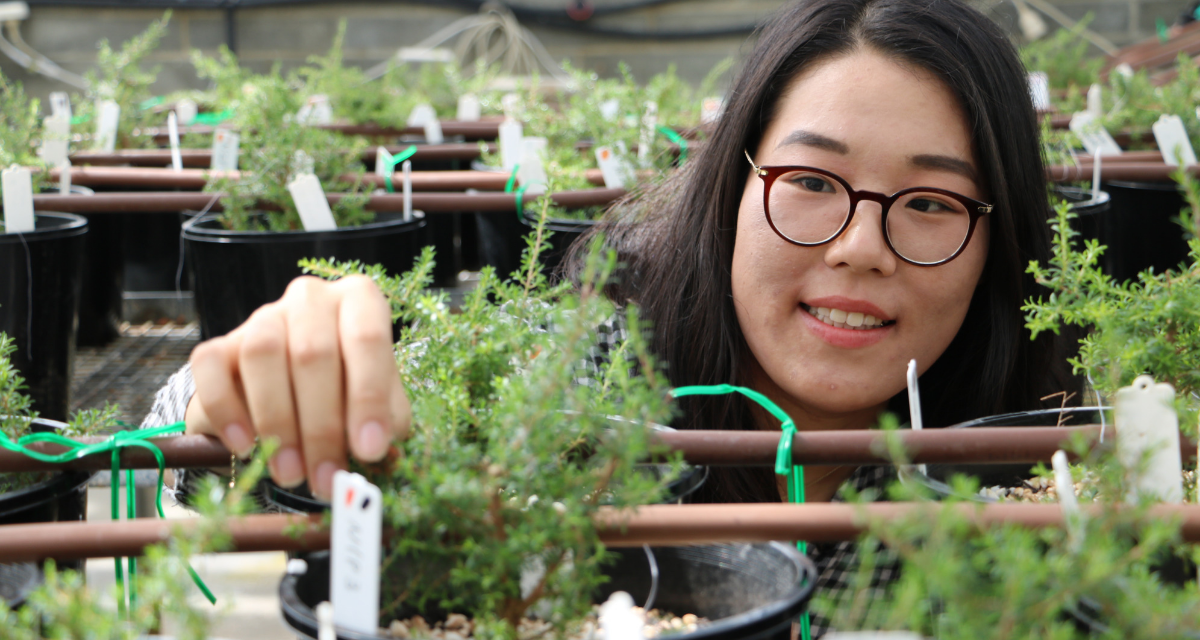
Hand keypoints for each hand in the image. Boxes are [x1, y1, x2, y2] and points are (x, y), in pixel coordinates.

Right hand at [185, 275, 410, 499]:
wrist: (287, 395)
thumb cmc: (344, 392)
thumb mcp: (376, 400)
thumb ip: (385, 419)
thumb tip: (381, 451)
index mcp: (359, 301)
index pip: (367, 337)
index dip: (369, 397)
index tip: (369, 450)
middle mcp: (311, 299)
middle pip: (313, 352)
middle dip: (321, 427)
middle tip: (326, 478)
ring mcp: (262, 317)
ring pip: (262, 354)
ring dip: (277, 422)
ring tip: (290, 472)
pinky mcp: (218, 344)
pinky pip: (211, 368)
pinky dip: (227, 412)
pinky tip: (245, 447)